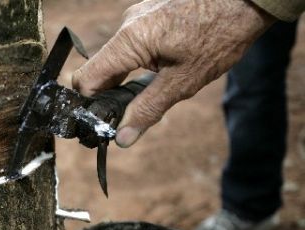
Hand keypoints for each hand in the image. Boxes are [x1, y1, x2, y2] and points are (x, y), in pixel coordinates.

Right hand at [72, 0, 274, 146]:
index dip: (89, 104)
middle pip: (99, 69)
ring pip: (116, 58)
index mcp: (129, 41)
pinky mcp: (148, 14)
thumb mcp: (183, 82)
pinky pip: (131, 44)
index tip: (104, 121)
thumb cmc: (219, 34)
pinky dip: (139, 62)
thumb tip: (122, 138)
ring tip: (157, 87)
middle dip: (110, 94)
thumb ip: (147, 110)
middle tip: (131, 114)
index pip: (86, 79)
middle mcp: (126, 26)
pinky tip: (165, 67)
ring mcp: (137, 17)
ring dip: (127, 79)